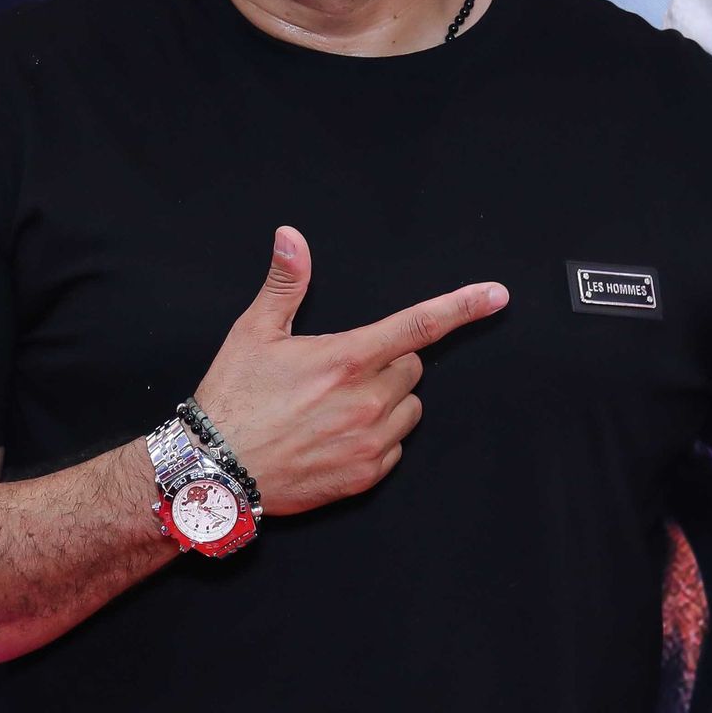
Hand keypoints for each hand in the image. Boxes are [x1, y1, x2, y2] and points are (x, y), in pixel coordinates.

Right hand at [190, 228, 507, 514]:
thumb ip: (286, 283)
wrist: (215, 471)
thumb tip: (291, 237)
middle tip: (343, 373)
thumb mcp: (254, 332)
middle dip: (388, 365)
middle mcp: (366, 400)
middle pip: (411, 369)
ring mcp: (369, 441)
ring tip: (337, 407)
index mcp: (347, 358)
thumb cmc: (234, 398)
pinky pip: (396, 447)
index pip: (419, 325)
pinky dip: (377, 439)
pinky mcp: (366, 475)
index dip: (463, 307)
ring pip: (409, 408)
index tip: (496, 296)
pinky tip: (339, 437)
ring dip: (387, 402)